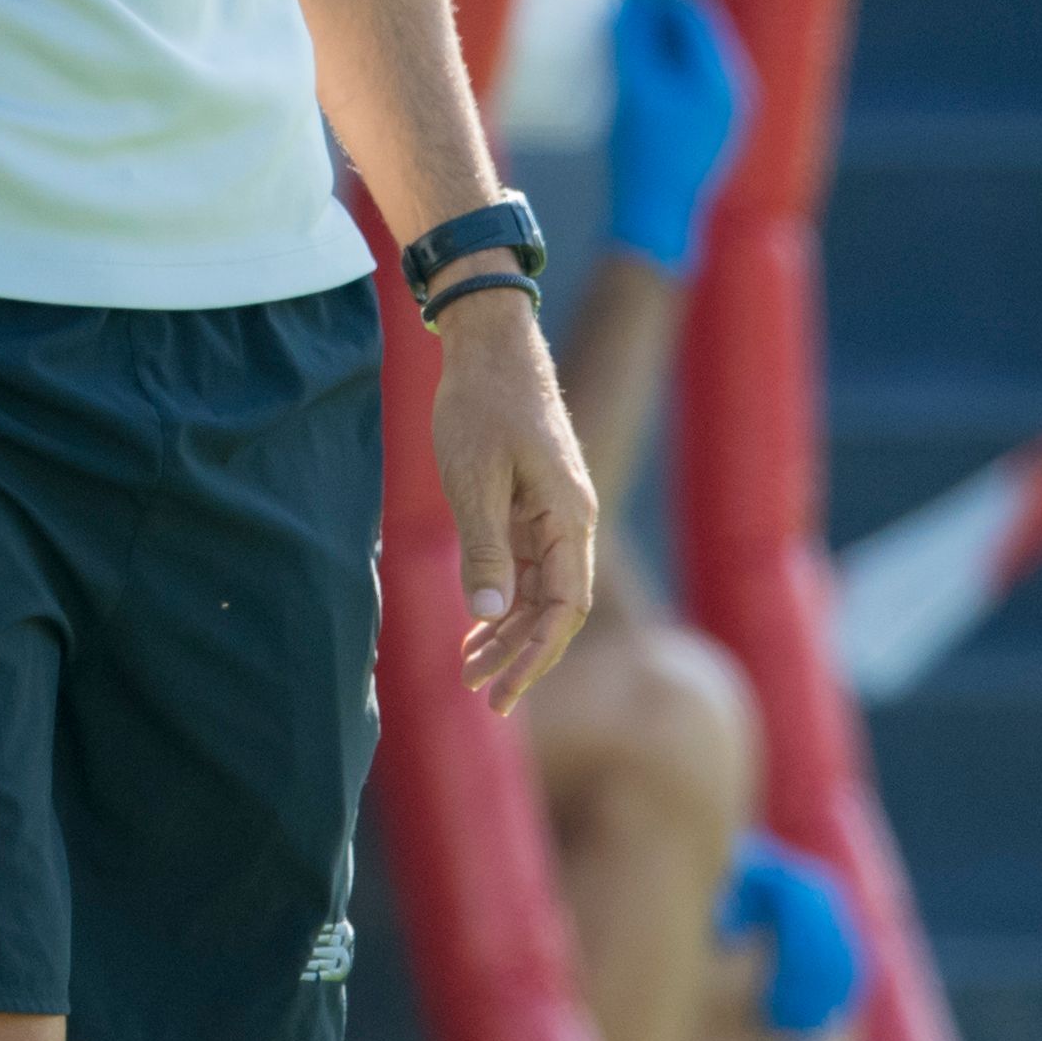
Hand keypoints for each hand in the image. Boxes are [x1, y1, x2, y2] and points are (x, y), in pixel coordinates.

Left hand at [430, 285, 598, 710]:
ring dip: (507, 632)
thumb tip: (489, 616)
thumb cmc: (482, 405)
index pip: (566, 608)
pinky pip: (525, 568)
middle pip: (556, 608)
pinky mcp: (532, 506)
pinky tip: (477, 627)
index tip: (504, 690)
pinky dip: (503, 600)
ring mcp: (553, 514)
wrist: (490, 344)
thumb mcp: (474, 480)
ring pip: (538, 592)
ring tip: (470, 671)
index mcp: (570, 517)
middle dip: (520, 655)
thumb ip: (484, 550)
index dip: (537, 654)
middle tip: (480, 696)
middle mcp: (572, 521)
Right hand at [602, 0, 753, 268]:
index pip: (691, 13)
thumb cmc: (643, 154)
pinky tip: (636, 79)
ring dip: (658, 45)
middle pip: (694, 34)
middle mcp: (733, 93)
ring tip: (622, 46)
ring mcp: (724, 115)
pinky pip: (688, 85)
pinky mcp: (709, 132)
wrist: (655, 220)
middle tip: (618, 19)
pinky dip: (663, 71)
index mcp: (722, 78)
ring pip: (690, 60)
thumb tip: (630, 2)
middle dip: (656, 20)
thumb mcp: (634, 90)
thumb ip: (632, 42)